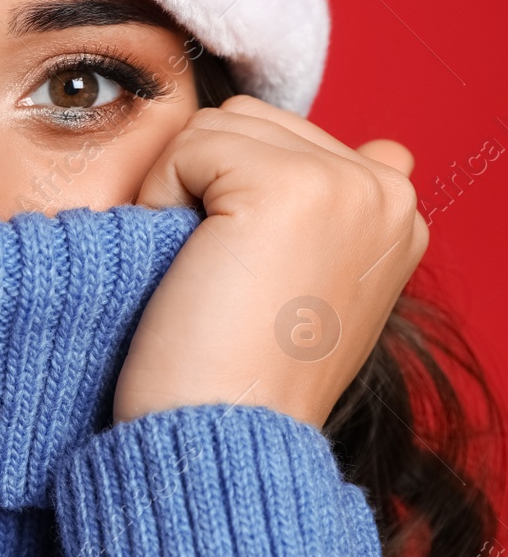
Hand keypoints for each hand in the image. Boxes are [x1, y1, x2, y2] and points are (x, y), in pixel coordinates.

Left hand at [115, 93, 427, 428]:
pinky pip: (187, 145)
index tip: (246, 278)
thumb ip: (338, 212)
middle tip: (220, 278)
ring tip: (206, 273)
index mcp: (396, 210)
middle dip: (205, 185)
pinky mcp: (290, 185)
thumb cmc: (237, 372)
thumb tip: (390, 147)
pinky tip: (189, 268)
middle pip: (247, 121)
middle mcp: (386, 189)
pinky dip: (159, 198)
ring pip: (216, 125)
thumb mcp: (311, 284)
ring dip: (180, 190)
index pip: (282, 137)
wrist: (218, 435)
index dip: (234, 194)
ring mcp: (345, 182)